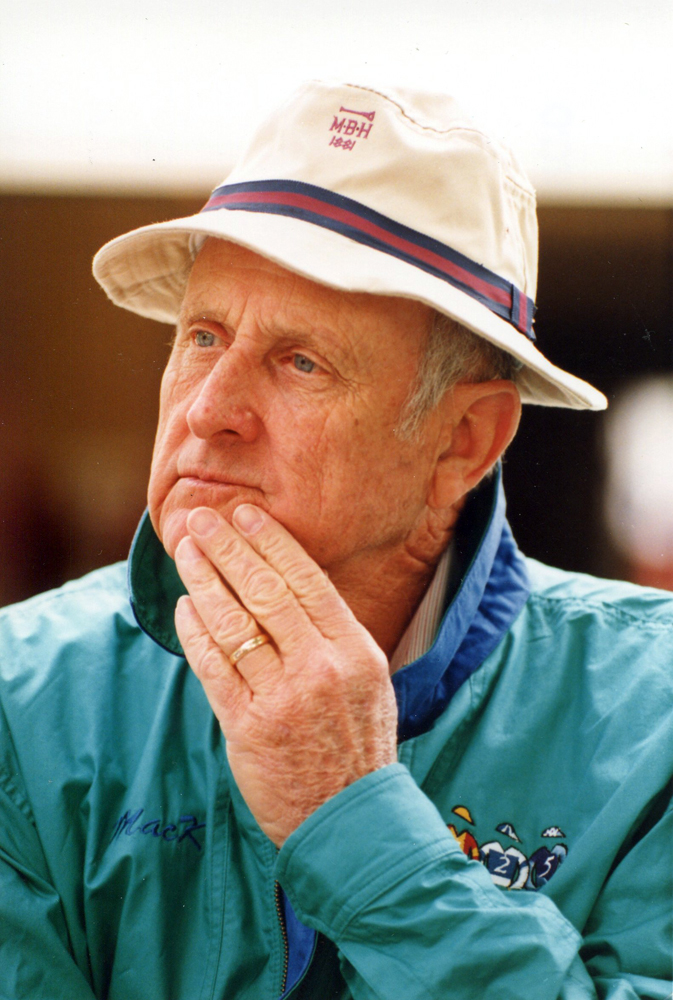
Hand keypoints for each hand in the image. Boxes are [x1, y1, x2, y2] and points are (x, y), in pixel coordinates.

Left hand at [174, 504, 397, 845]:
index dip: (270, 542)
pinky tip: (185, 608)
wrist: (350, 819)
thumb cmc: (357, 746)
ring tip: (186, 553)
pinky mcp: (249, 727)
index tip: (245, 514)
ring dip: (204, 582)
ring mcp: (284, 697)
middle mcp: (321, 667)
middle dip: (228, 549)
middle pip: (265, 592)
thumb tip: (288, 586)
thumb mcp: (369, 681)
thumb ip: (333, 636)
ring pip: (234, 624)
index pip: (307, 580)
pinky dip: (195, 633)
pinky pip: (214, 667)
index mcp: (355, 651)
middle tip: (200, 519)